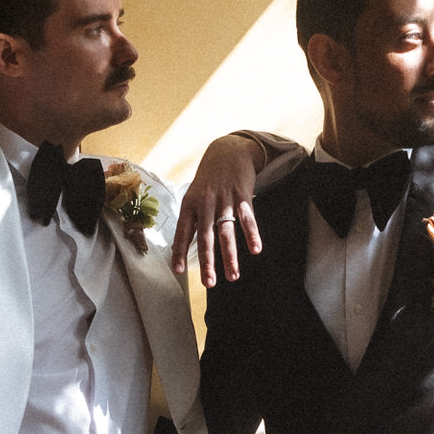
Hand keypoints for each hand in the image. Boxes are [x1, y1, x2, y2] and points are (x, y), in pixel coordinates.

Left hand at [171, 134, 265, 285]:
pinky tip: (256, 250)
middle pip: (206, 237)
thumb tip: (181, 248)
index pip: (183, 232)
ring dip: (230, 256)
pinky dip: (252, 234)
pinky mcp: (243, 196)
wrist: (228, 150)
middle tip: (209, 283)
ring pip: (227, 232)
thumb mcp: (194, 196)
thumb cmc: (209, 180)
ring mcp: (225, 199)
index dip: (180, 251)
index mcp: (190, 204)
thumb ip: (192, 220)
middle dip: (208, 262)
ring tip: (233, 276)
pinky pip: (248, 218)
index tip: (178, 271)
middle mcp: (206, 203)